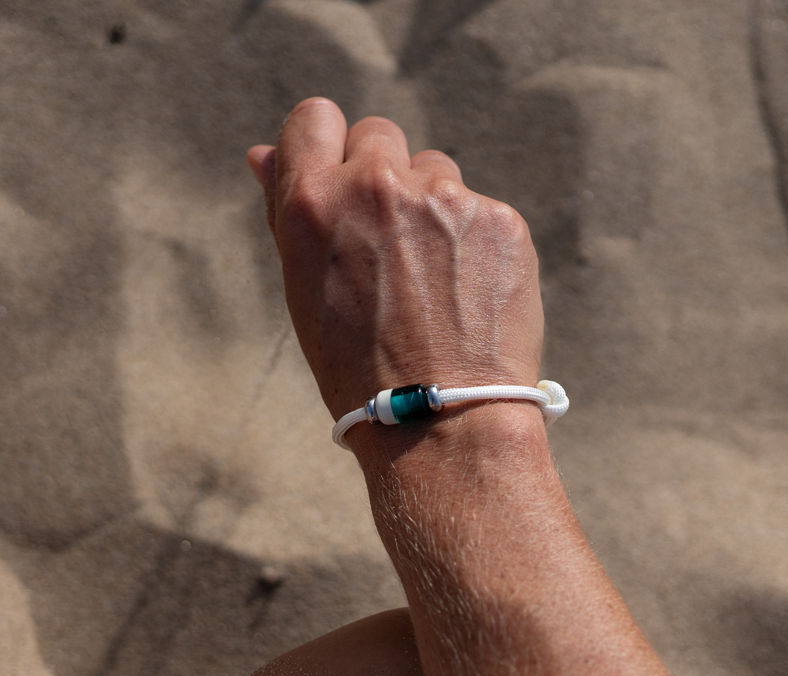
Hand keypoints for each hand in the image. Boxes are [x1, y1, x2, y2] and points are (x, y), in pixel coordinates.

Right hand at [247, 98, 543, 424]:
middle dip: (385, 180)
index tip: (342, 184)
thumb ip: (288, 213)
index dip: (329, 148)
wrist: (443, 422)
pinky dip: (477, 244)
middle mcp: (377, 186)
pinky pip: (481, 211)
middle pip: (380, 137)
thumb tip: (264, 153)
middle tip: (393, 249)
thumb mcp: (303, 292)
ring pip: (437, 174)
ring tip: (435, 284)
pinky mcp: (499, 220)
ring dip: (433, 211)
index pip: (314, 118)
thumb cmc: (360, 369)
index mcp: (313, 201)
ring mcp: (445, 199)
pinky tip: (472, 296)